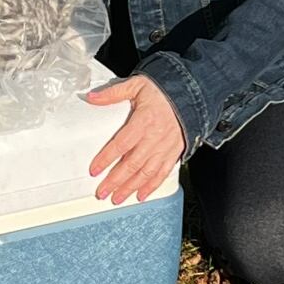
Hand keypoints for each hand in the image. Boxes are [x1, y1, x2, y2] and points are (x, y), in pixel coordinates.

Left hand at [86, 75, 184, 203]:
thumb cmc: (162, 90)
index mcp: (143, 120)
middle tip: (102, 192)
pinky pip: (162, 173)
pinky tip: (141, 195)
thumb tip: (91, 97)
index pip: (121, 144)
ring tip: (117, 198)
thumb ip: (113, 93)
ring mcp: (166, 147)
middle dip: (115, 181)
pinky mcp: (174, 152)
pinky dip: (151, 186)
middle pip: (132, 164)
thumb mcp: (136, 85)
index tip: (94, 170)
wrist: (191, 93)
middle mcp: (155, 137)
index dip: (106, 159)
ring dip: (131, 187)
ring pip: (146, 172)